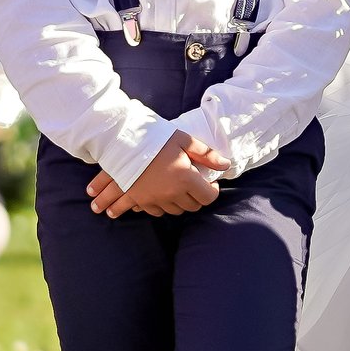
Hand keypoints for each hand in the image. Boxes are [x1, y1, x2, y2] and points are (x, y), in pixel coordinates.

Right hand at [87, 130, 231, 217]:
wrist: (123, 141)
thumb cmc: (156, 138)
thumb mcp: (185, 140)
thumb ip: (207, 154)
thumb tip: (226, 164)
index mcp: (185, 178)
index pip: (208, 197)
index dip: (212, 190)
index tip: (210, 181)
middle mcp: (172, 193)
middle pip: (193, 206)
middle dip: (197, 196)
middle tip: (194, 183)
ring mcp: (155, 199)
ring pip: (176, 211)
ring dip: (181, 202)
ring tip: (179, 187)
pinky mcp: (141, 201)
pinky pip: (158, 212)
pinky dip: (164, 206)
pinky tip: (163, 194)